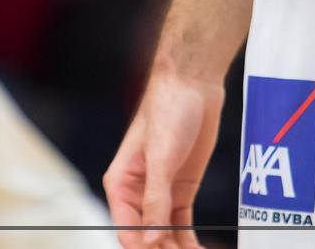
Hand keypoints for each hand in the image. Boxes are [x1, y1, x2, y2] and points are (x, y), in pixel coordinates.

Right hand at [103, 70, 225, 248]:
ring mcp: (161, 192)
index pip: (127, 230)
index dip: (142, 248)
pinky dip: (189, 240)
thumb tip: (150, 240)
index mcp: (120, 184)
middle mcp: (138, 193)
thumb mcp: (161, 156)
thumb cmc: (168, 108)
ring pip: (164, 235)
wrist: (194, 82)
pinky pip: (182, 224)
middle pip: (146, 236)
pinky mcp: (181, 189)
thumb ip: (155, 199)